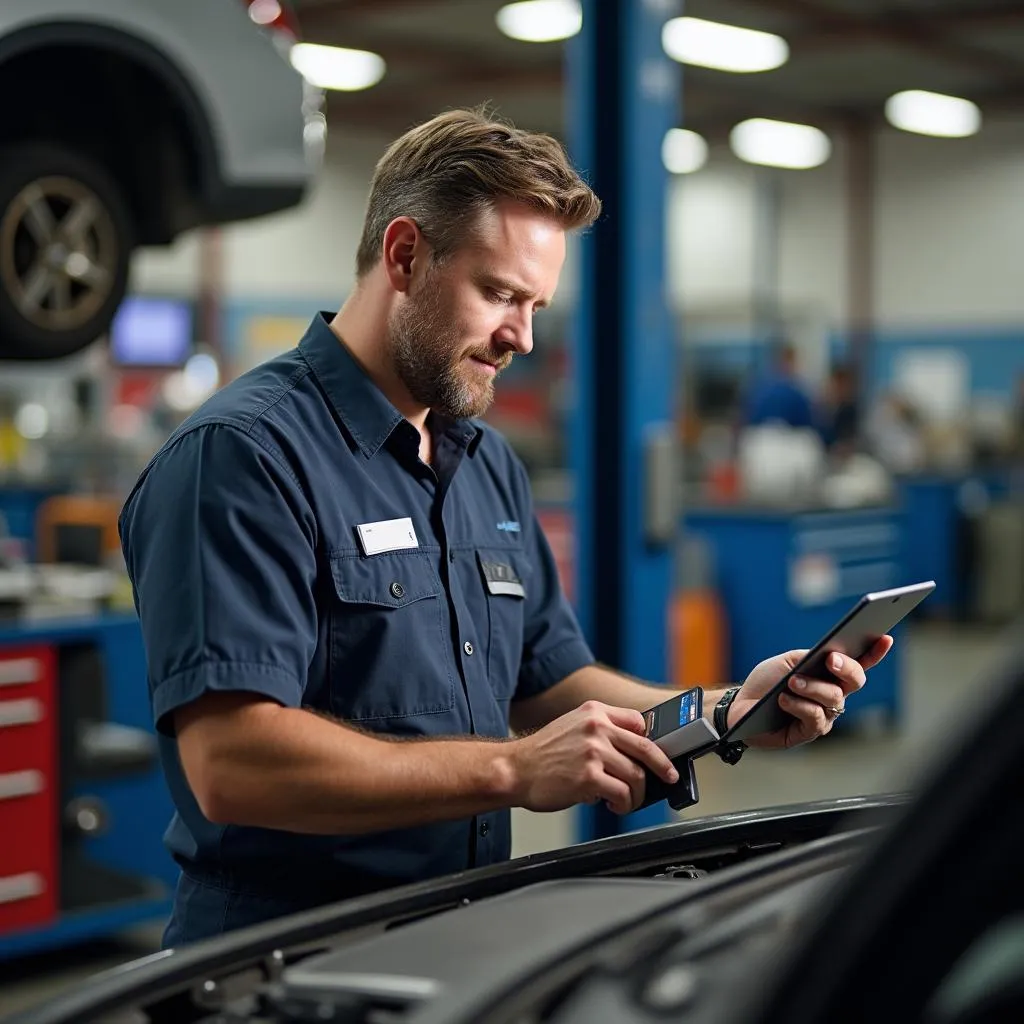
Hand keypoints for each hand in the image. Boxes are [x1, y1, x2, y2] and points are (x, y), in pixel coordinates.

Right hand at [508, 701, 679, 815]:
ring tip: (626, 801)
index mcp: (594, 712)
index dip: (652, 741)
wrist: (514, 769)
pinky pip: (622, 793)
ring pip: (636, 775)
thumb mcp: (572, 726)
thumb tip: (631, 751)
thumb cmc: (542, 754)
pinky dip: (623, 804)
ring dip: (636, 794)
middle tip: (668, 778)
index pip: (638, 721)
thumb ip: (601, 730)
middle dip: (662, 767)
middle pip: (645, 748)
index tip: (658, 754)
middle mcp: (596, 727)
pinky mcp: (590, 777)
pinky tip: (613, 806)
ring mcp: (594, 751)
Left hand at [730, 636, 893, 749]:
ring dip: (811, 687)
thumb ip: (810, 657)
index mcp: (829, 674)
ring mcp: (823, 715)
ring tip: (791, 682)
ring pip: (833, 699)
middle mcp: (832, 695)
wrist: (739, 706)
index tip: (885, 637)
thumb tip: (831, 656)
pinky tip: (783, 700)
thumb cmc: (765, 682)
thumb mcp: (787, 662)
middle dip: (846, 667)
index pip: (859, 663)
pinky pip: (815, 718)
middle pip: (855, 681)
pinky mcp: (808, 732)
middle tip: (830, 659)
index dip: (875, 652)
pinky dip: (799, 705)